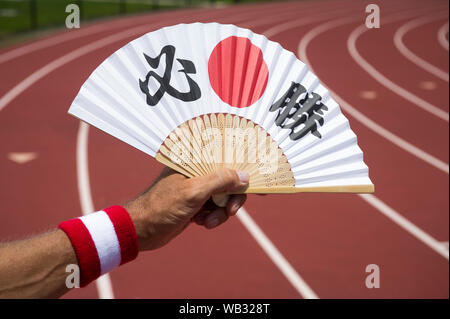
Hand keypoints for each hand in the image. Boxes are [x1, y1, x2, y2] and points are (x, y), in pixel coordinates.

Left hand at [124, 167, 248, 250]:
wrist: (142, 230)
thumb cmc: (162, 206)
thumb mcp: (194, 191)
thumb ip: (220, 181)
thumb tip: (244, 177)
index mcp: (194, 159)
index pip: (225, 155)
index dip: (243, 165)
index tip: (259, 180)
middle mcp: (198, 170)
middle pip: (230, 179)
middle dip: (232, 197)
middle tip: (230, 210)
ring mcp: (198, 187)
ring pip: (225, 196)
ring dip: (221, 212)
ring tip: (207, 221)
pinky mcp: (197, 203)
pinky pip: (217, 208)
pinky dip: (214, 217)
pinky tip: (200, 223)